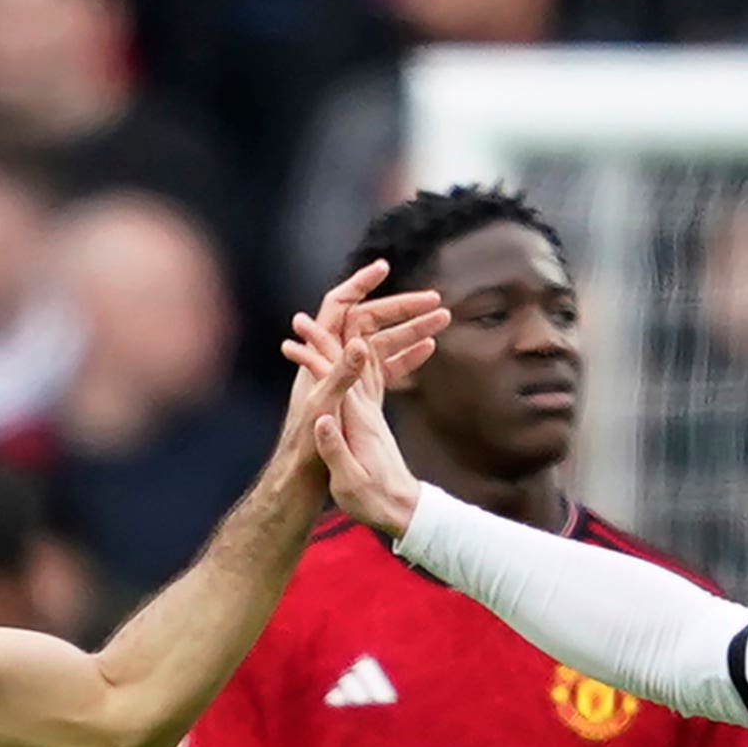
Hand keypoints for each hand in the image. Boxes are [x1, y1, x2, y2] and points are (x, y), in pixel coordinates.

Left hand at [279, 259, 448, 433]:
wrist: (302, 478)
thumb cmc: (307, 445)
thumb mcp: (326, 407)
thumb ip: (342, 374)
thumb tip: (360, 342)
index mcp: (323, 355)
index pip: (341, 306)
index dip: (360, 284)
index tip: (385, 268)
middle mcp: (335, 359)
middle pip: (370, 319)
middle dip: (402, 306)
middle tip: (435, 299)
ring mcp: (349, 376)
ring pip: (384, 341)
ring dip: (412, 328)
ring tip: (445, 318)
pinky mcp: (360, 395)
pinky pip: (387, 367)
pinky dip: (407, 355)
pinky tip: (430, 349)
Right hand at [295, 336, 423, 541]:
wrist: (406, 510)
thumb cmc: (375, 502)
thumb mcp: (350, 482)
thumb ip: (335, 448)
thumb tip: (322, 418)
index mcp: (358, 421)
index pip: (334, 378)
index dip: (312, 358)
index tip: (289, 341)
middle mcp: (366, 410)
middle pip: (350, 361)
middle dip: (323, 338)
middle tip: (297, 320)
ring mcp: (371, 413)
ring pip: (358, 366)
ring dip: (338, 343)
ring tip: (314, 329)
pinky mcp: (372, 420)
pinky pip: (364, 381)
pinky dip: (352, 364)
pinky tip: (347, 354)